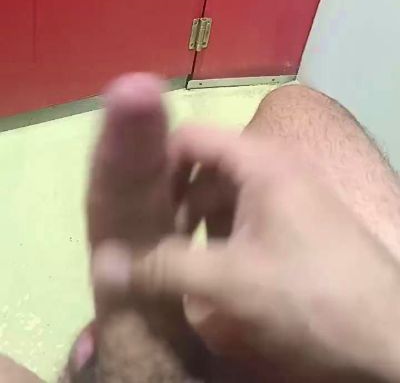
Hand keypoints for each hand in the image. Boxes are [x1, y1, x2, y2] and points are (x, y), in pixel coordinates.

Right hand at [95, 126, 399, 381]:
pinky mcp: (298, 223)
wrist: (388, 338)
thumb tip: (104, 263)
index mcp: (260, 161)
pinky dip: (222, 239)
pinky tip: (214, 276)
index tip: (130, 203)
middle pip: (204, 167)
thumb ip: (164, 269)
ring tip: (178, 264)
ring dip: (196, 226)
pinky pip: (245, 218)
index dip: (153, 163)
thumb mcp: (230, 282)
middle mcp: (275, 165)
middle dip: (173, 203)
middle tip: (151, 242)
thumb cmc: (309, 295)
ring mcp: (290, 194)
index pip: (189, 137)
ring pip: (224, 196)